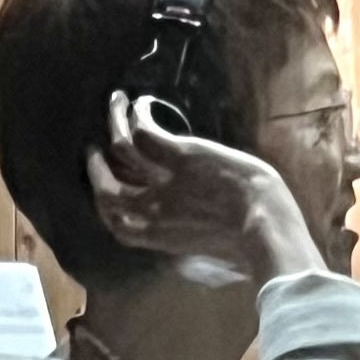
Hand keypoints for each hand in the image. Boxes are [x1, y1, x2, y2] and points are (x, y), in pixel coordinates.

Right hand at [86, 92, 324, 284]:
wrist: (264, 226)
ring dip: (114, 122)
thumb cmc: (244, 246)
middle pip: (106, 188)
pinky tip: (143, 103)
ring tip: (116, 105)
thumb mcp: (205, 256)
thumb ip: (185, 250)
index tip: (102, 186)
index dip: (102, 202)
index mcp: (156, 238)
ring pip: (120, 148)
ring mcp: (164, 182)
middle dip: (95, 167)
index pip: (115, 222)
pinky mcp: (181, 157)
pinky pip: (145, 132)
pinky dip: (139, 114)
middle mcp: (152, 210)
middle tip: (94, 148)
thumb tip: (187, 256)